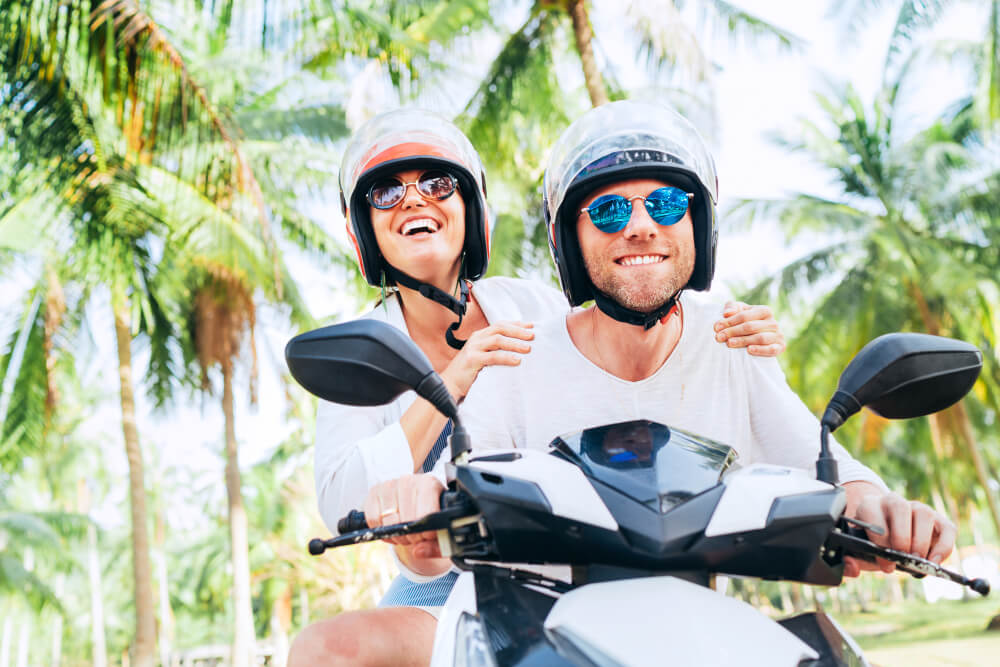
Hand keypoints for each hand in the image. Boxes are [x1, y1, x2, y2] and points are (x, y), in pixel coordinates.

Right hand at [364, 474, 449, 575]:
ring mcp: (389, 484)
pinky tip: (391, 527)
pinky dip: (380, 529)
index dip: (426, 532)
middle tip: (416, 537)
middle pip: (405, 520)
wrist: (418, 503)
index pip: (424, 515)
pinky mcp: (374, 491)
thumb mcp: (442, 530)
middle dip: (411, 536)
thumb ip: (437, 545)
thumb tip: (419, 551)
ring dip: (396, 534)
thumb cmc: (432, 515)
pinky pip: (373, 519)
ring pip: (388, 521)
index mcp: (430, 484)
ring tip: (405, 532)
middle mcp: (408, 480)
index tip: (428, 536)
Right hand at [441, 321, 533, 400]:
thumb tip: (519, 349)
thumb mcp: (482, 356)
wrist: (449, 385)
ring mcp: (473, 348)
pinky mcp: (472, 360)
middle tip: (532, 336)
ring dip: (514, 343)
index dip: (516, 324)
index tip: (531, 326)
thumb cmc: (469, 372)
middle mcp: (476, 338)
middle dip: (518, 331)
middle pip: (500, 328)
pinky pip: (492, 356)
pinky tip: (517, 360)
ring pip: (497, 340)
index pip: (500, 325)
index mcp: (480, 336)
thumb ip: (495, 350)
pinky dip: (506, 357)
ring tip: (528, 348)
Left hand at [714, 302, 784, 356]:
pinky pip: (771, 349)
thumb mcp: (739, 311)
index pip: (745, 316)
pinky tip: (749, 350)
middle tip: (719, 337)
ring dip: (743, 341)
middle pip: (750, 327)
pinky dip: (760, 350)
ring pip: (759, 338)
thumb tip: (727, 313)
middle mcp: (773, 322)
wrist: (760, 337)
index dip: (729, 321)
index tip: (716, 327)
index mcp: (765, 310)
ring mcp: (778, 335)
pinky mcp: (780, 347)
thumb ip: (732, 307)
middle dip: (732, 332)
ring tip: (729, 343)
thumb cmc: (746, 321)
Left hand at [842, 483, 956, 577]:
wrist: (889, 538)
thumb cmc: (873, 545)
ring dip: (921, 541)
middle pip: (899, 507)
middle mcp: (893, 502)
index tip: (885, 563)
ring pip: (923, 514)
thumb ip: (850, 562)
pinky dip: (944, 547)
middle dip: (901, 537)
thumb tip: (852, 567)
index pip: (873, 514)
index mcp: (869, 505)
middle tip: (902, 558)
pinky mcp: (939, 520)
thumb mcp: (860, 552)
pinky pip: (947, 528)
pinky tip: (934, 562)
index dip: (880, 540)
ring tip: (917, 561)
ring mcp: (918, 508)